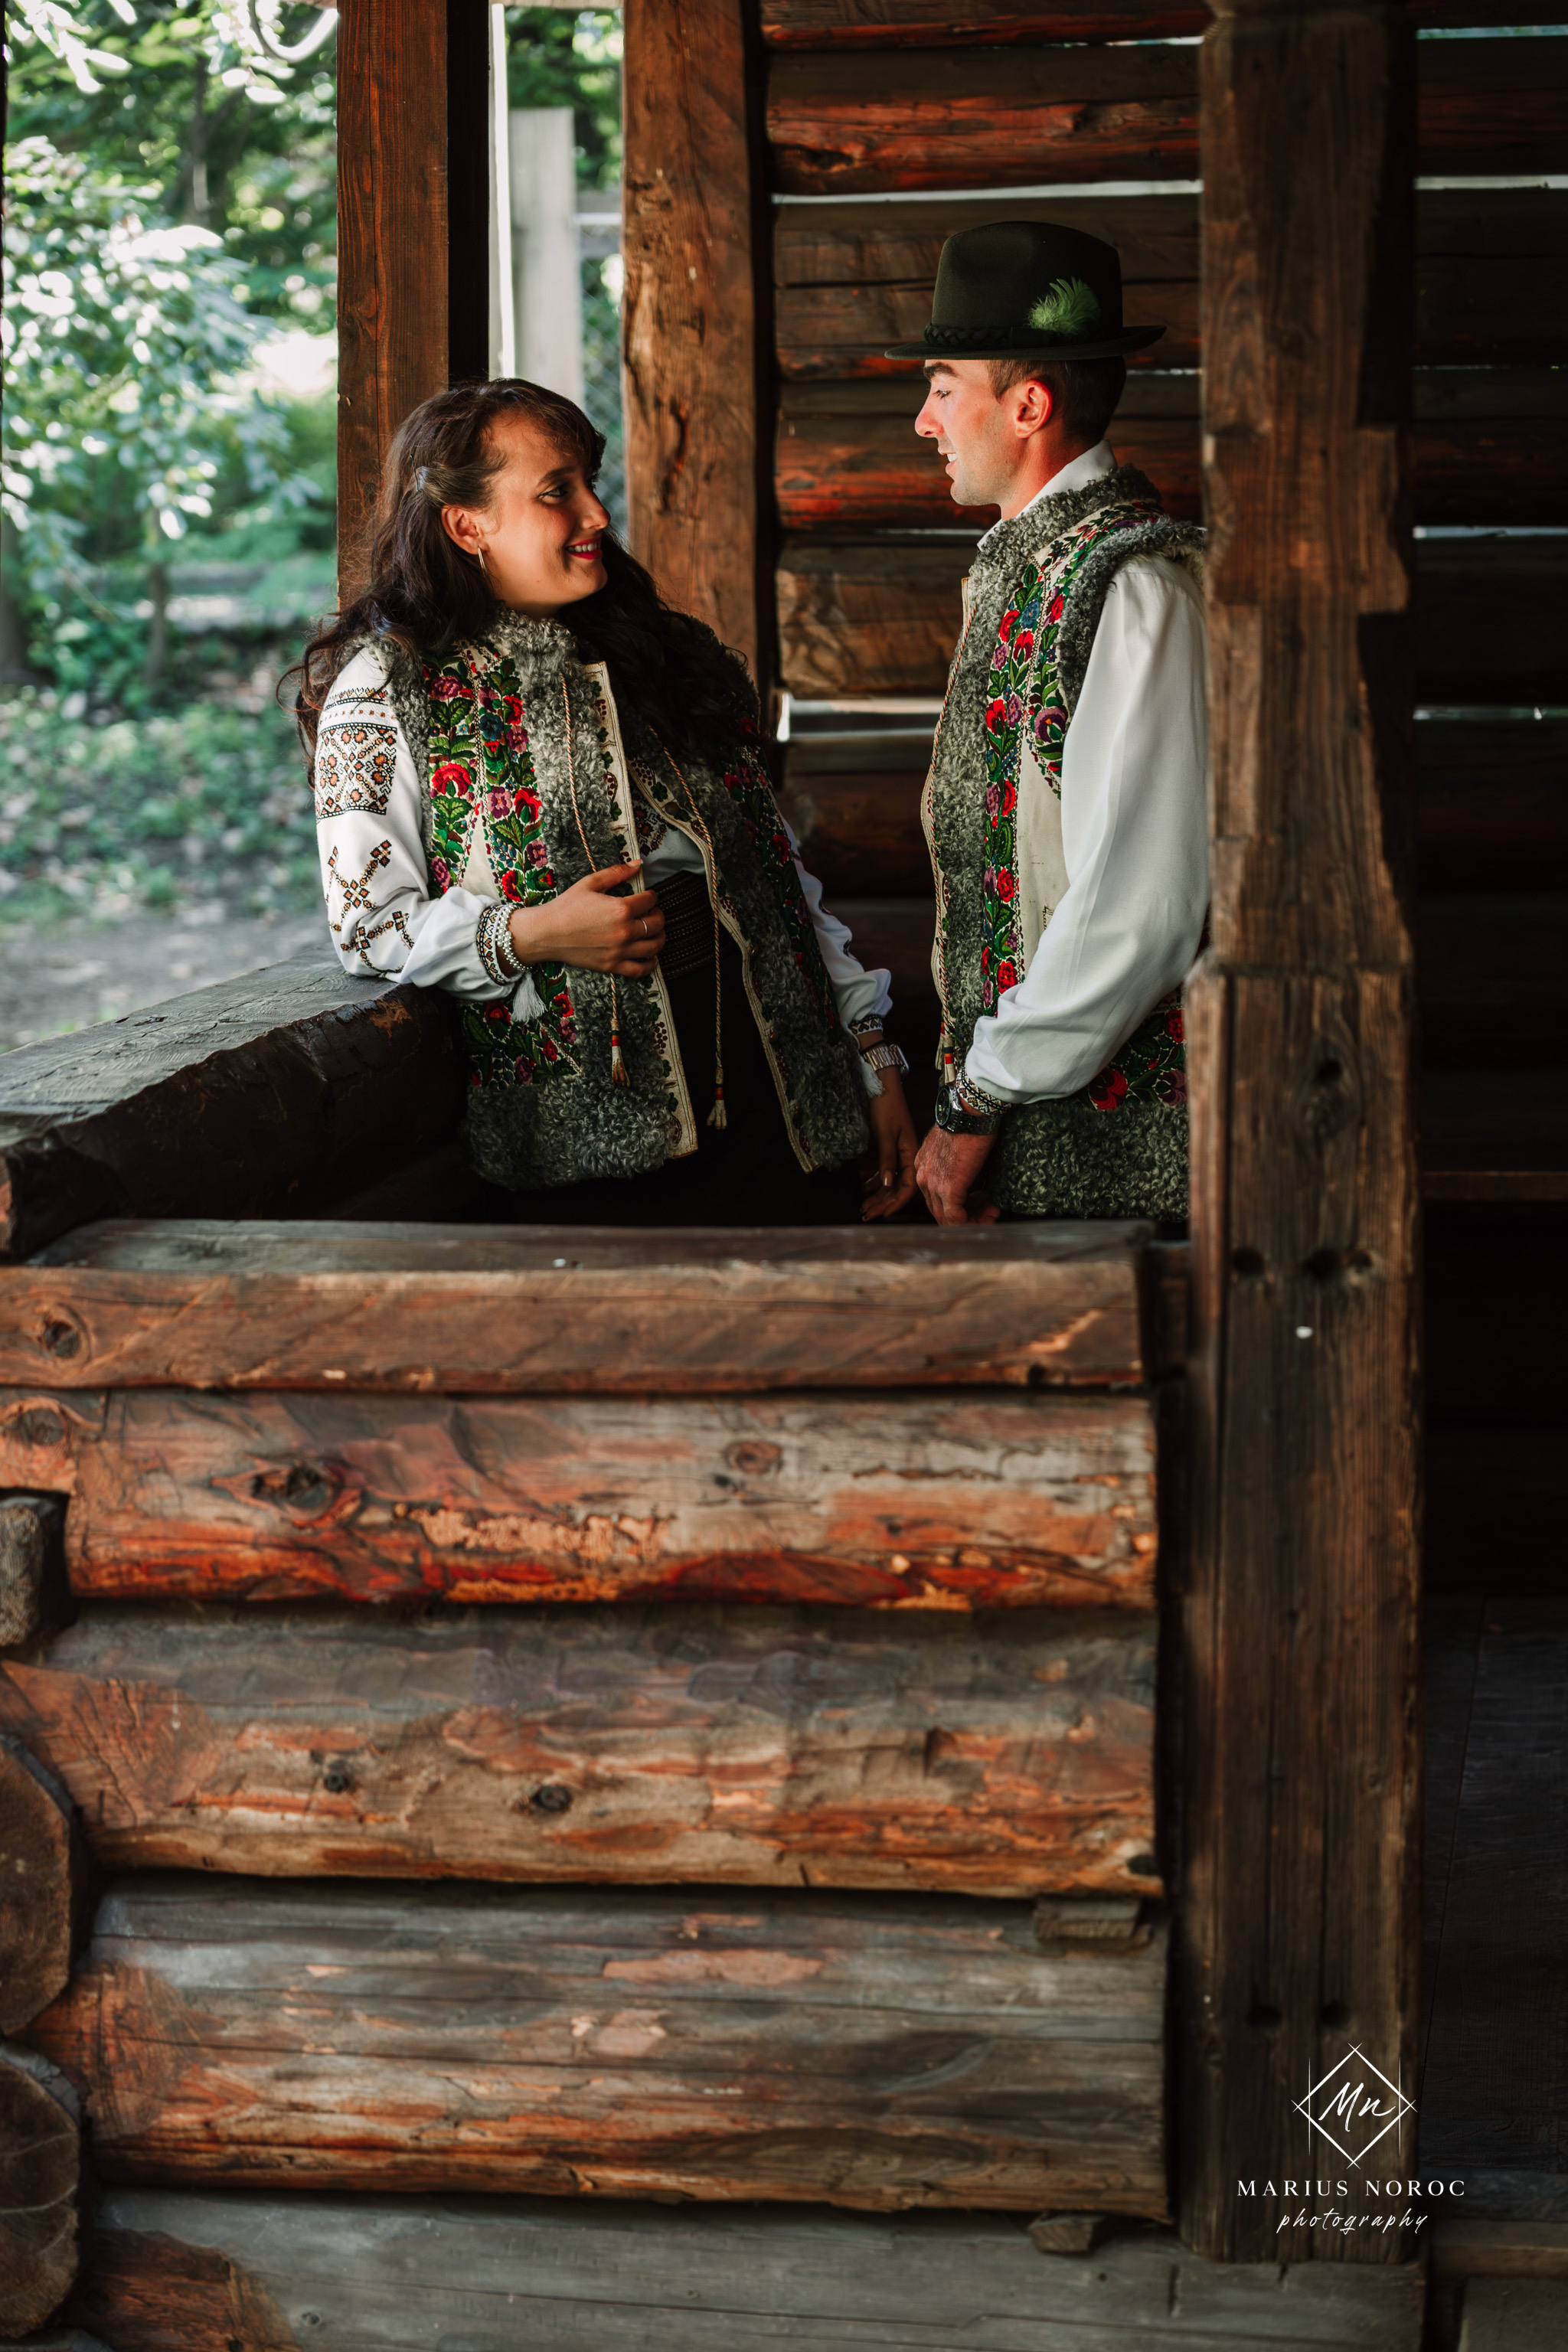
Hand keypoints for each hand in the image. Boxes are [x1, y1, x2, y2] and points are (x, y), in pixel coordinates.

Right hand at [509, 861, 664, 976]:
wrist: (546, 933)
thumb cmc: (566, 906)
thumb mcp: (590, 883)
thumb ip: (616, 873)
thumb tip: (638, 864)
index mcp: (621, 908)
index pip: (650, 900)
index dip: (652, 896)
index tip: (648, 896)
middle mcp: (624, 931)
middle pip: (656, 924)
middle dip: (658, 915)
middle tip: (653, 913)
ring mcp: (620, 951)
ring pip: (654, 947)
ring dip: (659, 938)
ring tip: (655, 932)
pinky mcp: (612, 966)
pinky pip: (641, 969)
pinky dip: (650, 964)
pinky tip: (650, 956)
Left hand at [860, 1069, 918, 1220]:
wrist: (882, 1084)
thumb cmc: (886, 1106)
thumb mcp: (885, 1133)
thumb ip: (887, 1159)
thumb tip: (887, 1184)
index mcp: (911, 1153)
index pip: (907, 1186)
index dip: (895, 1202)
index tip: (882, 1214)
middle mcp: (907, 1156)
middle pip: (897, 1187)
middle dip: (882, 1203)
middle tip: (866, 1214)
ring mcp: (898, 1153)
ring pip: (890, 1181)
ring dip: (878, 1195)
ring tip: (863, 1207)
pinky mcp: (889, 1149)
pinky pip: (884, 1172)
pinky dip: (875, 1182)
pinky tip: (865, 1190)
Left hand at [915, 1124, 999, 1224]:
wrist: (969, 1113)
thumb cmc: (967, 1123)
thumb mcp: (954, 1147)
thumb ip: (956, 1167)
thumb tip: (973, 1182)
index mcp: (923, 1166)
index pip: (935, 1197)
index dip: (959, 1204)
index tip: (980, 1200)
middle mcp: (923, 1177)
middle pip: (940, 1211)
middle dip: (967, 1214)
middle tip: (988, 1209)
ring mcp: (933, 1185)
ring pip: (947, 1218)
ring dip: (972, 1219)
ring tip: (992, 1211)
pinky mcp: (948, 1189)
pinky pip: (956, 1219)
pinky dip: (974, 1221)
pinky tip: (991, 1212)